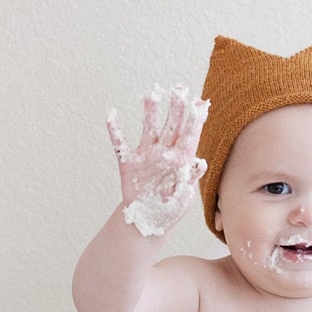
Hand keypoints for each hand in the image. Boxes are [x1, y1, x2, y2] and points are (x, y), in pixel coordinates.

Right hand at [106, 84, 208, 236]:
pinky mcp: (128, 164)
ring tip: (151, 95)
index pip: (189, 136)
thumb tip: (200, 163)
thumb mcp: (183, 199)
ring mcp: (146, 156)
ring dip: (149, 112)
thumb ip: (190, 181)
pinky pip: (120, 144)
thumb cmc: (169, 210)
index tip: (199, 103)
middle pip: (171, 126)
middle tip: (179, 89)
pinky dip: (115, 130)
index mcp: (181, 161)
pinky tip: (111, 114)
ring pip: (148, 128)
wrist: (147, 222)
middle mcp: (164, 153)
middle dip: (175, 108)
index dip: (194, 120)